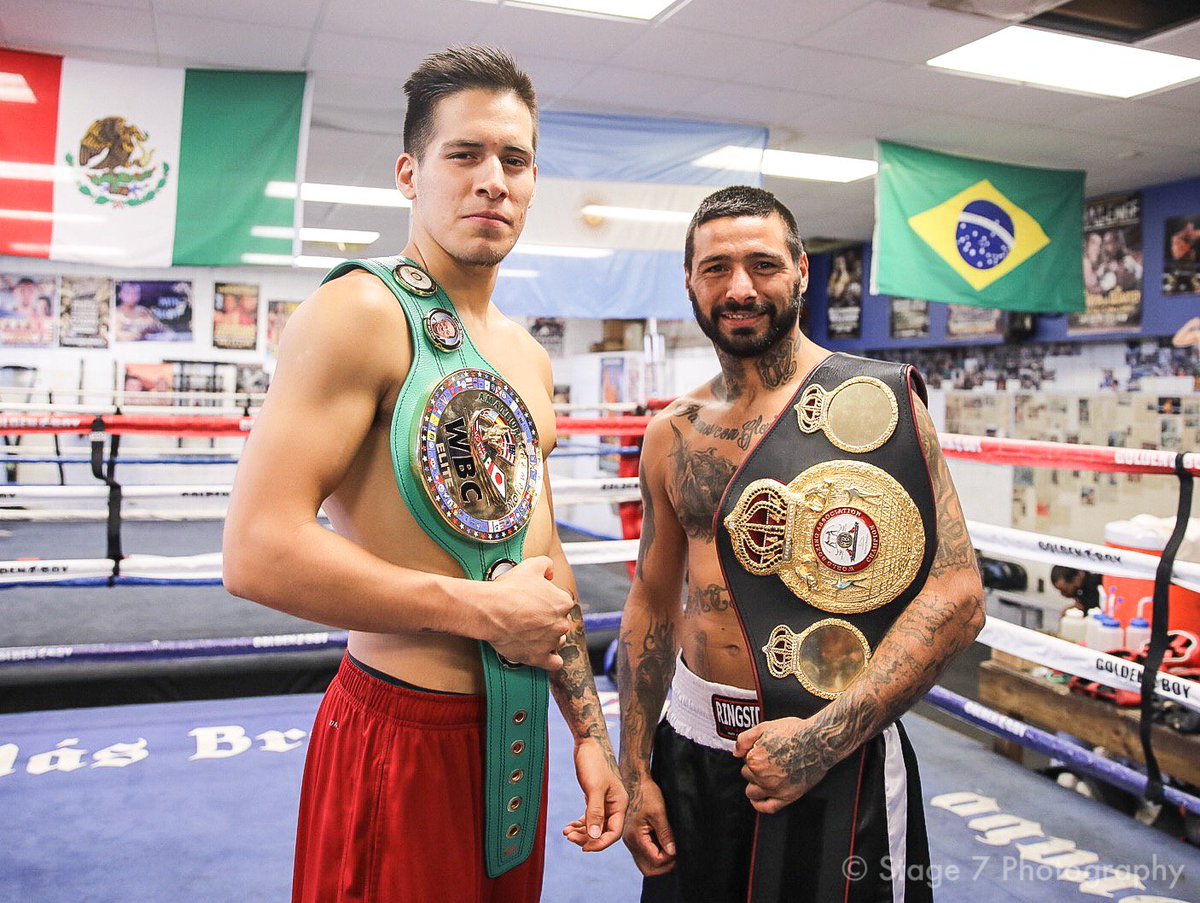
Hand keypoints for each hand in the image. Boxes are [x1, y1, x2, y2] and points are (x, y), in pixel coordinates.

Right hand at [481, 556, 574, 670]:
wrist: (490, 610)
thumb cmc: (509, 589)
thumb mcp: (531, 565)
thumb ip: (547, 565)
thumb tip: (549, 573)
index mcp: (563, 602)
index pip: (562, 603)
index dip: (548, 601)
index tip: (536, 601)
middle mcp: (561, 624)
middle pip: (560, 623)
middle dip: (548, 620)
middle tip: (529, 616)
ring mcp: (550, 642)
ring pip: (556, 641)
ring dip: (547, 638)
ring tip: (530, 632)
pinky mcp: (539, 657)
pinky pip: (554, 663)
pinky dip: (550, 660)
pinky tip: (542, 653)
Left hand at [561, 739, 626, 851]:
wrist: (589, 743)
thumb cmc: (594, 762)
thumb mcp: (594, 788)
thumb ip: (595, 812)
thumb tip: (594, 836)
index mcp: (620, 804)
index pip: (614, 832)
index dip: (600, 843)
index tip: (584, 847)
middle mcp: (615, 805)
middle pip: (604, 831)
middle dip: (588, 837)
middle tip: (570, 838)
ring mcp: (605, 802)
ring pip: (595, 825)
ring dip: (582, 832)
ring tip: (566, 833)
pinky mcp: (595, 798)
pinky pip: (590, 817)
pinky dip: (580, 824)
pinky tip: (569, 826)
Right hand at [620, 775, 675, 876]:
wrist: (634, 781)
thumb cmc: (646, 793)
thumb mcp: (659, 812)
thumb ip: (665, 833)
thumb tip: (672, 852)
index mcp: (636, 837)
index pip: (655, 861)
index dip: (670, 859)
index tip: (679, 851)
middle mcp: (630, 842)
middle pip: (648, 869)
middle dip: (664, 866)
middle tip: (677, 856)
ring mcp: (630, 841)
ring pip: (645, 864)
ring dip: (659, 862)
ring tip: (672, 852)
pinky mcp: (633, 837)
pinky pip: (643, 855)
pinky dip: (654, 855)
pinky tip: (664, 846)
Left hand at [734, 717, 826, 814]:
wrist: (818, 742)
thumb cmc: (794, 732)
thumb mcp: (765, 727)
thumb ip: (744, 739)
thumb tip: (735, 753)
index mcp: (754, 760)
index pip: (744, 760)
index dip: (752, 753)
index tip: (763, 749)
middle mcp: (762, 777)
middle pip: (747, 775)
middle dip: (753, 768)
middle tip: (768, 759)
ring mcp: (775, 789)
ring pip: (752, 792)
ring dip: (755, 784)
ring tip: (766, 775)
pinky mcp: (788, 797)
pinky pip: (768, 807)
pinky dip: (760, 805)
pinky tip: (758, 800)